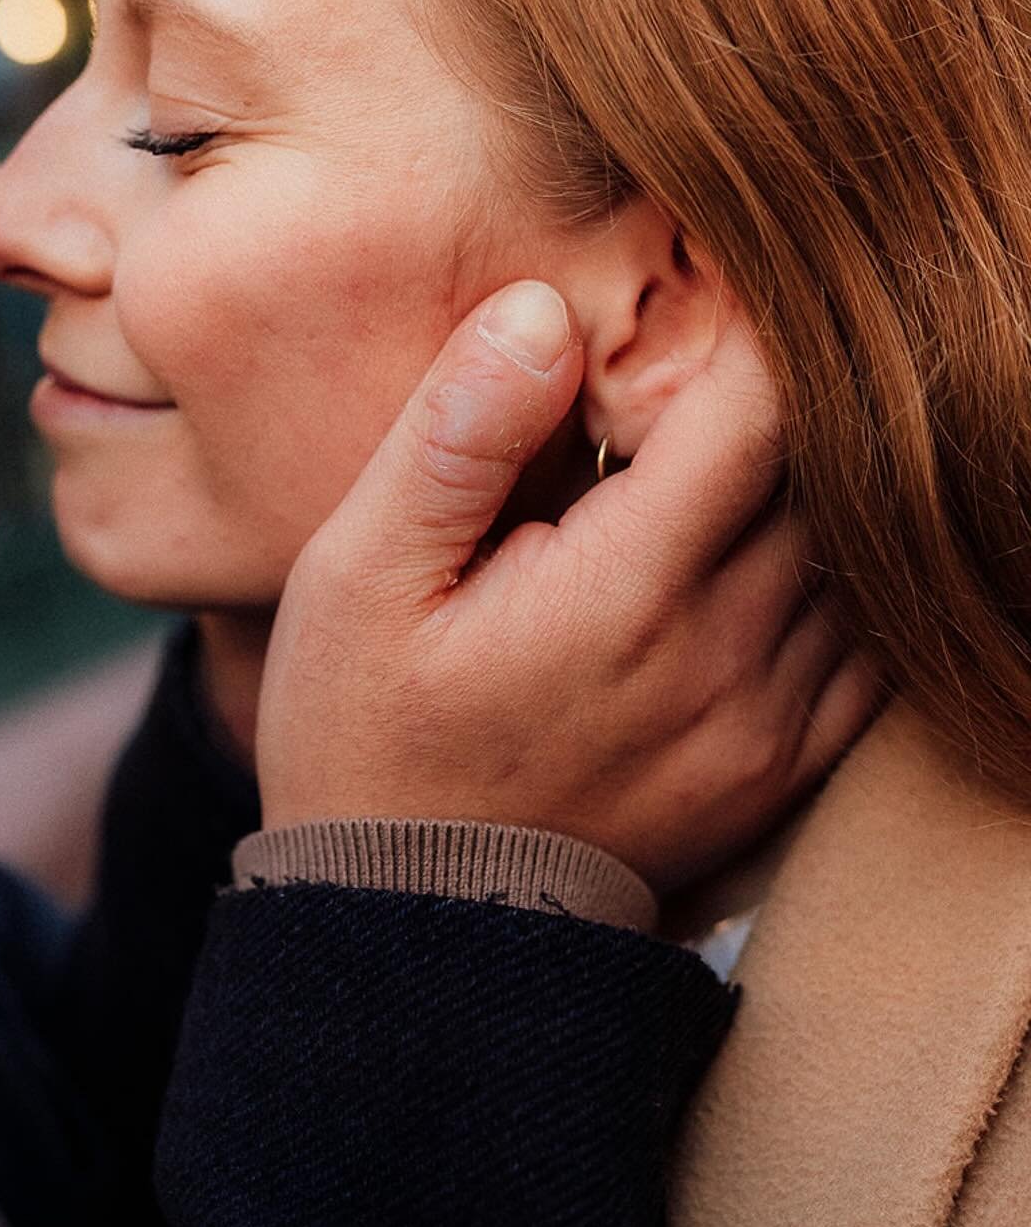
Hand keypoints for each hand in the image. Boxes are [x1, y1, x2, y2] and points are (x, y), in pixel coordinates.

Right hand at [256, 280, 877, 896]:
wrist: (414, 930)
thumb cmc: (366, 740)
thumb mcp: (357, 581)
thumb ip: (453, 438)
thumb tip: (544, 311)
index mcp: (624, 591)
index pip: (759, 406)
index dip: (746, 329)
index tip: (706, 297)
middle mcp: (724, 655)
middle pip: (824, 471)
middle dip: (781, 402)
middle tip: (710, 372)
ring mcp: (766, 724)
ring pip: (856, 555)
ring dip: (812, 489)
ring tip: (726, 463)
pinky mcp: (779, 772)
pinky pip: (868, 648)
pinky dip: (840, 583)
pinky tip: (763, 558)